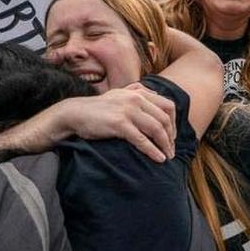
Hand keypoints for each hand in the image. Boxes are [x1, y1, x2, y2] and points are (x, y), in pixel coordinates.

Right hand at [52, 84, 176, 161]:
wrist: (75, 113)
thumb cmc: (98, 107)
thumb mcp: (120, 94)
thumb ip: (137, 91)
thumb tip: (156, 95)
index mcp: (139, 93)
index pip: (168, 106)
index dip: (174, 122)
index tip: (172, 136)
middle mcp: (136, 99)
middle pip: (164, 119)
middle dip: (171, 137)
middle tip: (171, 150)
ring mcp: (128, 111)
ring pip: (156, 129)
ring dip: (165, 145)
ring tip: (168, 156)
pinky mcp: (119, 124)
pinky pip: (142, 140)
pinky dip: (153, 151)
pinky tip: (159, 159)